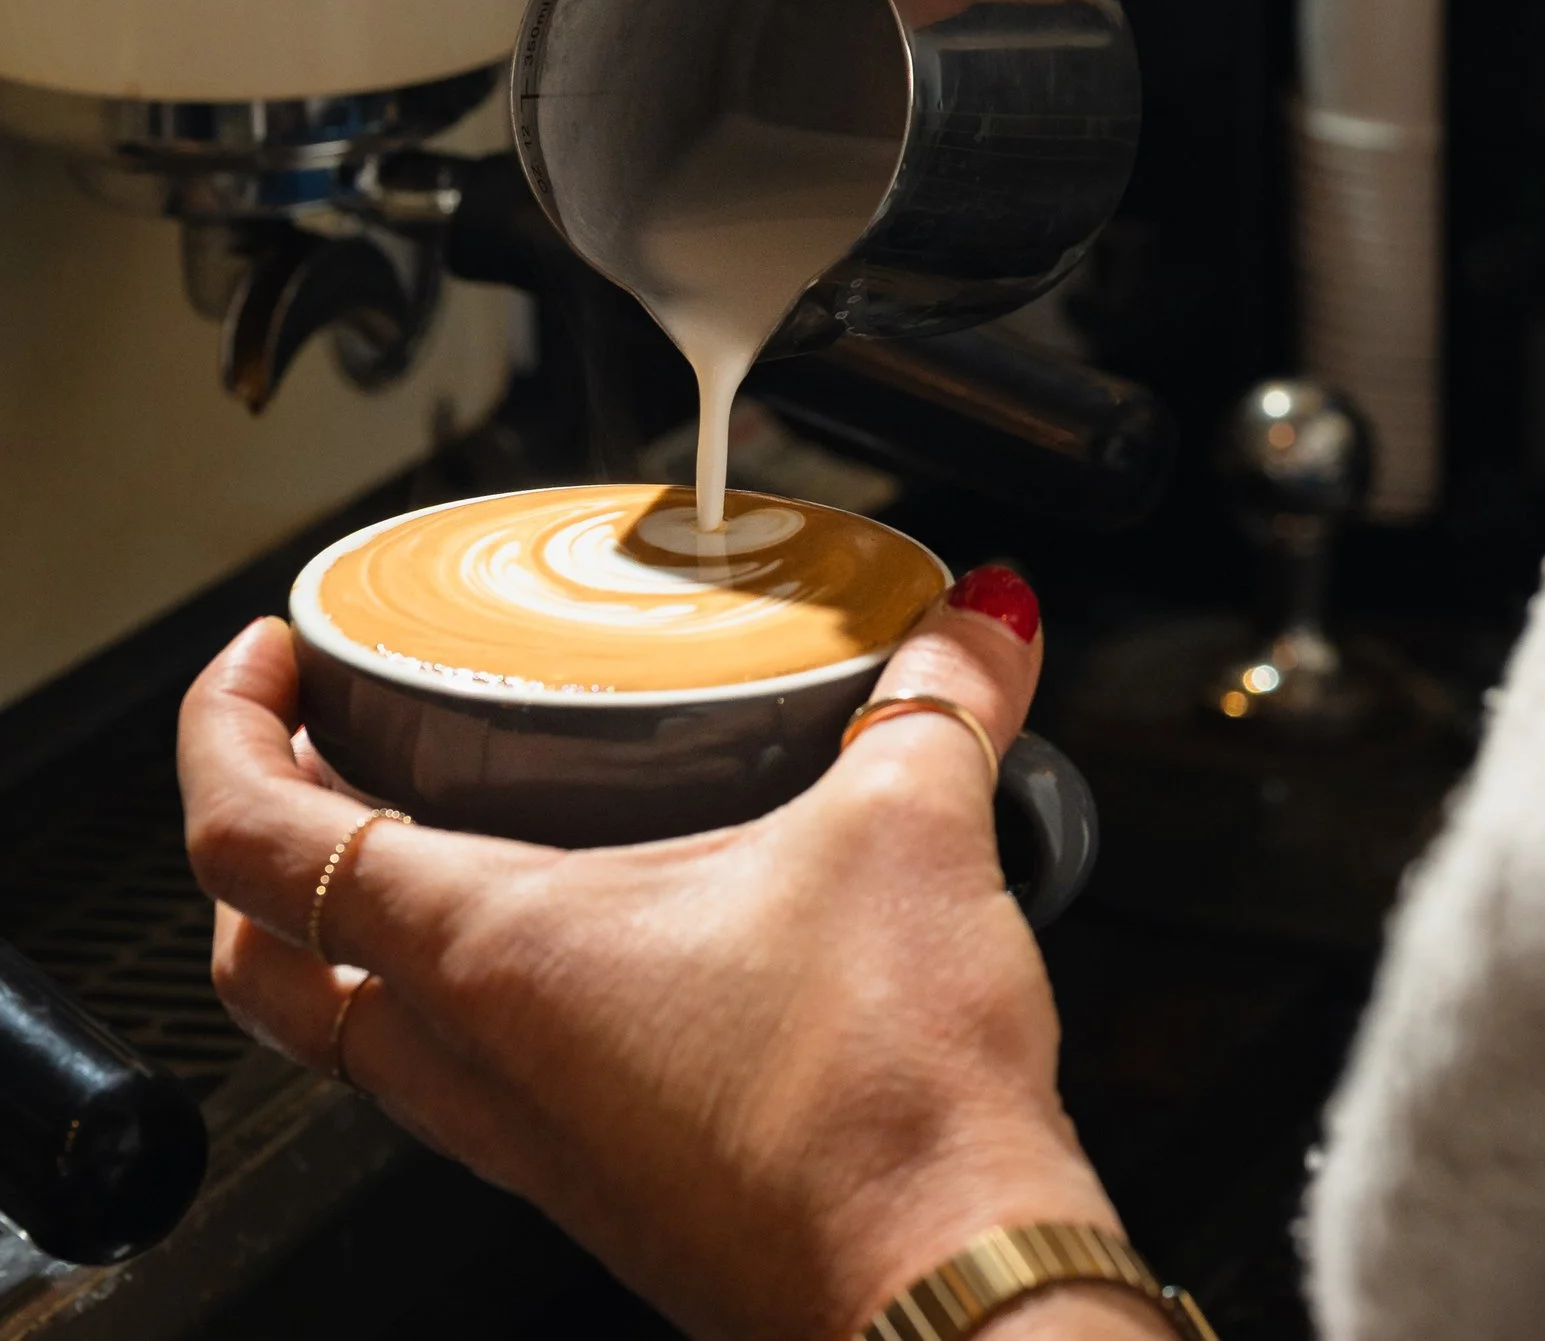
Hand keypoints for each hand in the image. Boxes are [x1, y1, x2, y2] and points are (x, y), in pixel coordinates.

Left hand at [180, 576, 1134, 1340]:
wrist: (944, 1286)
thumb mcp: (914, 824)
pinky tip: (574, 937)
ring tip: (424, 823)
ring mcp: (529, 1139)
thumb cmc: (879, 1102)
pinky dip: (448, 996)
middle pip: (262, 960)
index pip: (255, 840)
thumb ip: (946, 694)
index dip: (222, 727)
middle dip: (253, 837)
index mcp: (494, 956)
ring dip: (341, 930)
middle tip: (314, 738)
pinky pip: (457, 1082)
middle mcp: (476, 1062)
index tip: (264, 656)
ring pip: (349, 1033)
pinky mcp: (598, 1182)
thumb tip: (980, 613)